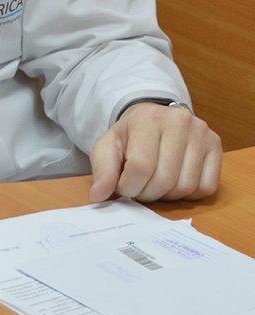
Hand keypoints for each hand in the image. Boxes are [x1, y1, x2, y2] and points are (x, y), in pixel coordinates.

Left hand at [88, 102, 221, 202]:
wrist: (152, 120)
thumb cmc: (129, 137)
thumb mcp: (108, 148)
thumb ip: (102, 171)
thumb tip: (98, 195)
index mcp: (147, 118)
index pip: (141, 167)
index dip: (129, 187)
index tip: (124, 186)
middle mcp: (178, 121)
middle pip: (165, 179)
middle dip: (147, 194)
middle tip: (139, 188)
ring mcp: (201, 132)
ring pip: (186, 186)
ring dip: (167, 196)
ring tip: (155, 183)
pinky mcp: (216, 146)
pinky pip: (206, 187)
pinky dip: (188, 194)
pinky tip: (174, 181)